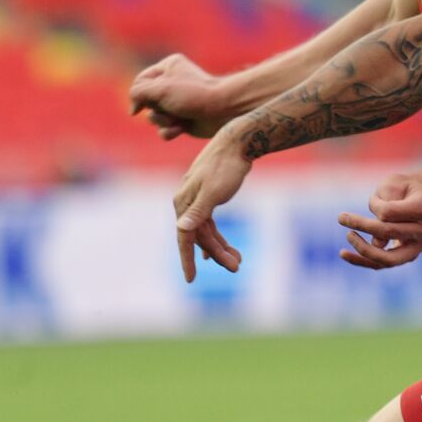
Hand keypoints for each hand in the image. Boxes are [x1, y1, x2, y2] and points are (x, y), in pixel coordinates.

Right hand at [130, 53, 238, 139]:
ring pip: (153, 117)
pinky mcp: (182, 120)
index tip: (140, 107)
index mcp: (168, 67)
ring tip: (179, 118)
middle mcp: (171, 84)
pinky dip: (170, 131)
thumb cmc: (193, 95)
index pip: (139, 82)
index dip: (139, 96)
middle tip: (172, 107)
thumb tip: (134, 110)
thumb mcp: (159, 88)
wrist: (222, 111)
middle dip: (155, 109)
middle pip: (145, 101)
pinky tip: (182, 128)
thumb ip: (137, 92)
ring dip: (163, 121)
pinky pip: (164, 129)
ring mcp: (177, 103)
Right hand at [173, 128, 250, 281]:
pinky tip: (222, 249)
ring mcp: (196, 199)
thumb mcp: (215, 191)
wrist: (239, 141)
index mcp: (184, 203)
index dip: (187, 259)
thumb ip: (199, 211)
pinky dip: (216, 236)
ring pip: (206, 231)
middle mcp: (186, 203)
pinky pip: (209, 223)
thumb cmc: (228, 166)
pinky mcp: (208, 196)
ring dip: (220, 247)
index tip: (191, 280)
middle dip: (217, 253)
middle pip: (199, 236)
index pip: (184, 237)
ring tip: (238, 261)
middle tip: (237, 267)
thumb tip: (182, 228)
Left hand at [337, 173, 421, 269]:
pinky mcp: (408, 256)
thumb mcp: (393, 184)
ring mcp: (420, 246)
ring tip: (347, 237)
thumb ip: (385, 206)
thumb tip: (377, 244)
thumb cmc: (404, 188)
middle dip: (364, 226)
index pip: (391, 213)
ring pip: (388, 258)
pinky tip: (343, 254)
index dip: (375, 206)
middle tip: (341, 217)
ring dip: (363, 249)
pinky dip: (362, 261)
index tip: (372, 200)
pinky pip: (383, 264)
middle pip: (391, 233)